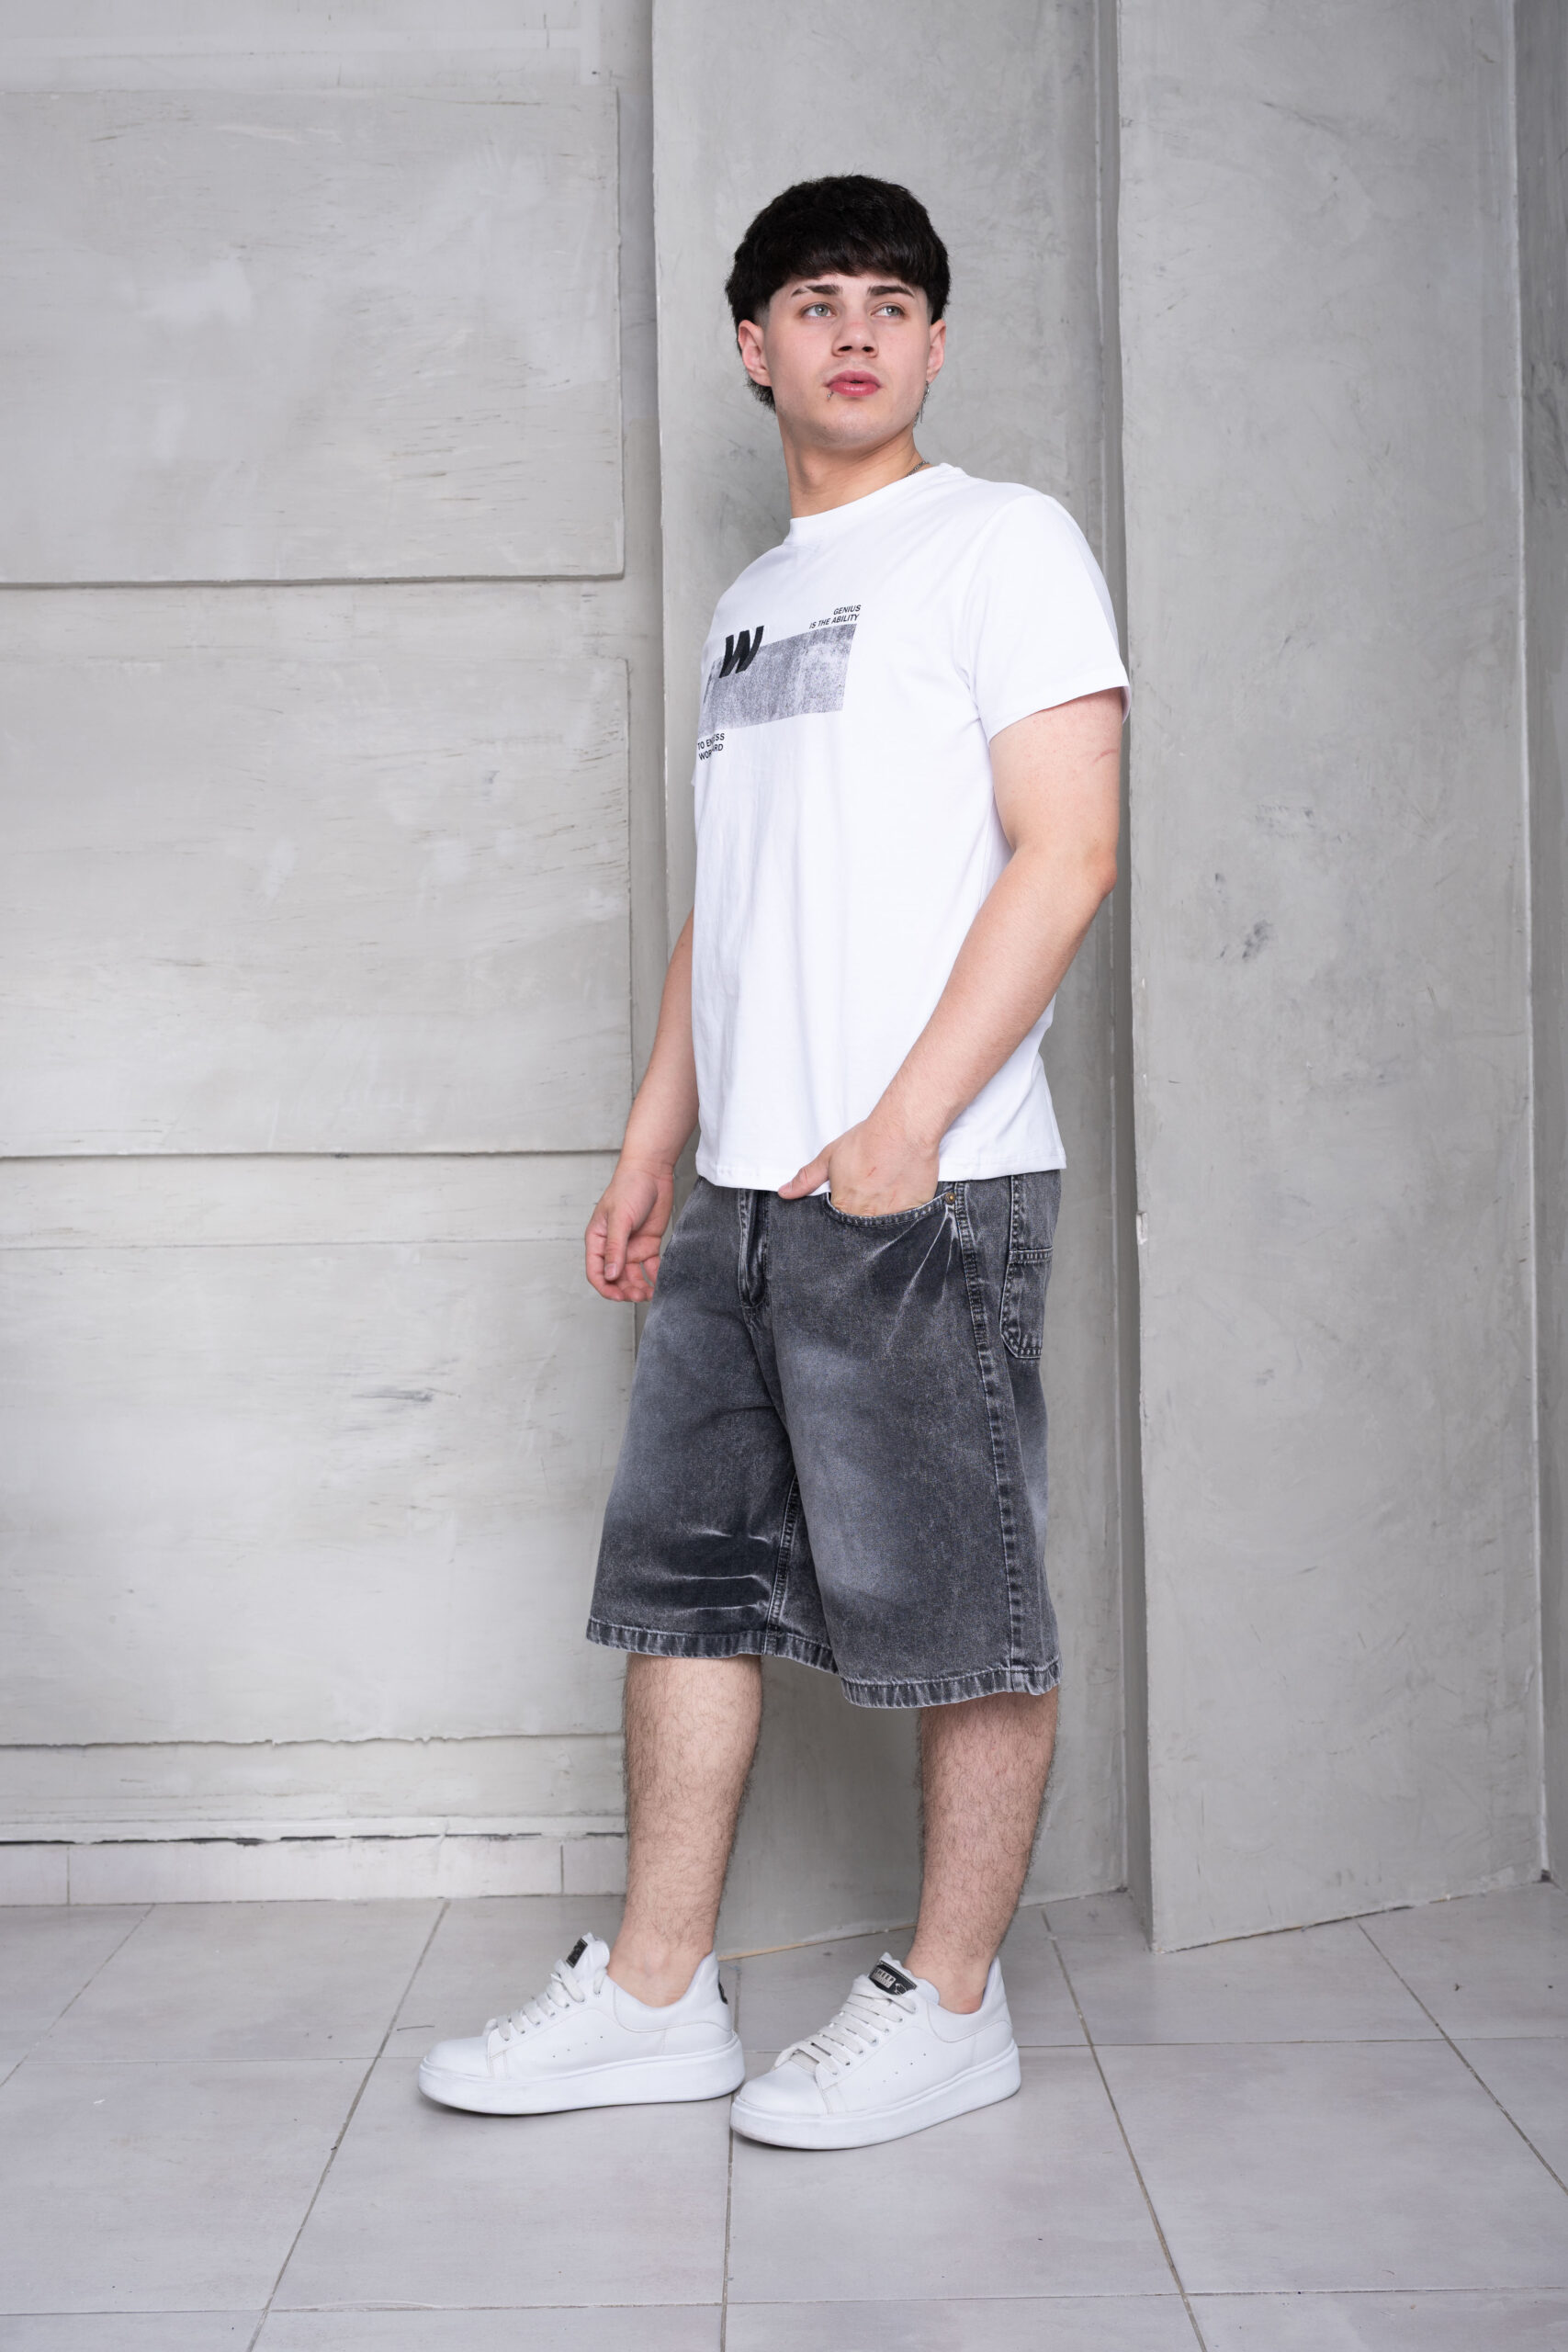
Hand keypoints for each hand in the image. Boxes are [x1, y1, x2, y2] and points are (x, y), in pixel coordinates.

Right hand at [586, 1159, 674, 1300]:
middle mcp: (613, 1246)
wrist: (652, 1172)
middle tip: (639, 1295)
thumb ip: (615, 1248)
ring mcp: (631, 1246)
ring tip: (650, 1293)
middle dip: (625, 1290)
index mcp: (598, 1239)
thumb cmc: (629, 1187)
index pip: (596, 1271)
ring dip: (640, 1287)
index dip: (605, 1287)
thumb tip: (609, 1275)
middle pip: (616, 1278)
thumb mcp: (620, 1219)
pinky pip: (650, 1267)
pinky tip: (660, 1283)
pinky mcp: (648, 1244)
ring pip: (633, 1276)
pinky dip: (654, 1277)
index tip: (618, 1296)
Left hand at [778, 1113, 938, 1216]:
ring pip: (884, 1229)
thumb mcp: (829, 1157)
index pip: (837, 1225)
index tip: (849, 1201)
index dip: (842, 1214)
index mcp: (844, 1207)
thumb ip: (806, 1179)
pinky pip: (906, 1222)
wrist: (903, 1130)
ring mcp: (893, 1217)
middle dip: (861, 1217)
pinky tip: (900, 1194)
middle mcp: (868, 1217)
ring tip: (884, 1192)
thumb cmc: (868, 1141)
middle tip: (868, 1194)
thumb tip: (785, 1192)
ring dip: (881, 1215)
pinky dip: (902, 1213)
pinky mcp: (914, 1212)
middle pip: (860, 1231)